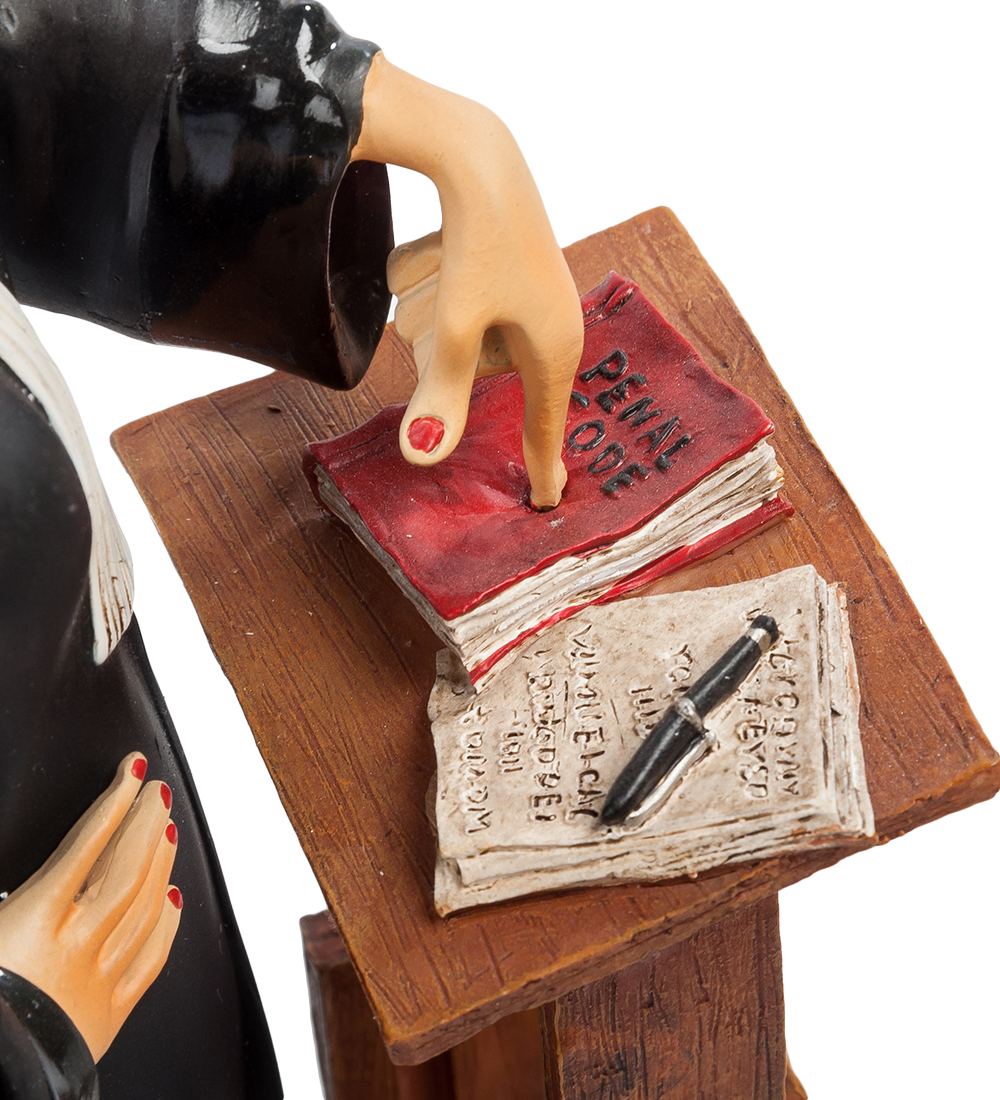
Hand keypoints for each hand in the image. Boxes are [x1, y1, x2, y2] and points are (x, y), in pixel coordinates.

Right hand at [0, 752, 181, 1060]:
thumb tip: (22, 873)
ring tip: (167, 829)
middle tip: (158, 792)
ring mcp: (98, 978)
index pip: (87, 843)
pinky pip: (152, 957)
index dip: (114, 802)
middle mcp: (74, 945)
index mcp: (31, 921)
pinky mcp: (110, 1012)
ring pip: (146, 905)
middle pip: (126, 867)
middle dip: (145, 823)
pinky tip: (175, 899)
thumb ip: (4, 891)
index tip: (132, 773)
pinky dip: (169, 921)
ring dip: (161, 861)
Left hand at [352, 54, 583, 508]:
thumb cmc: (481, 244)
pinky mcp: (504, 276)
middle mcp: (548, 330)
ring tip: (451, 263)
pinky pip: (453, 304)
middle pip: (474, 375)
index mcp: (553, 351)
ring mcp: (527, 301)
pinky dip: (436, 281)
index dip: (540, 468)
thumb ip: (440, 398)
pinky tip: (446, 246)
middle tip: (452, 293)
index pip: (543, 427)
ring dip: (435, 306)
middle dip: (446, 344)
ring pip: (455, 337)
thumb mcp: (456, 330)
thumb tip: (424, 459)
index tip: (543, 502)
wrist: (479, 153)